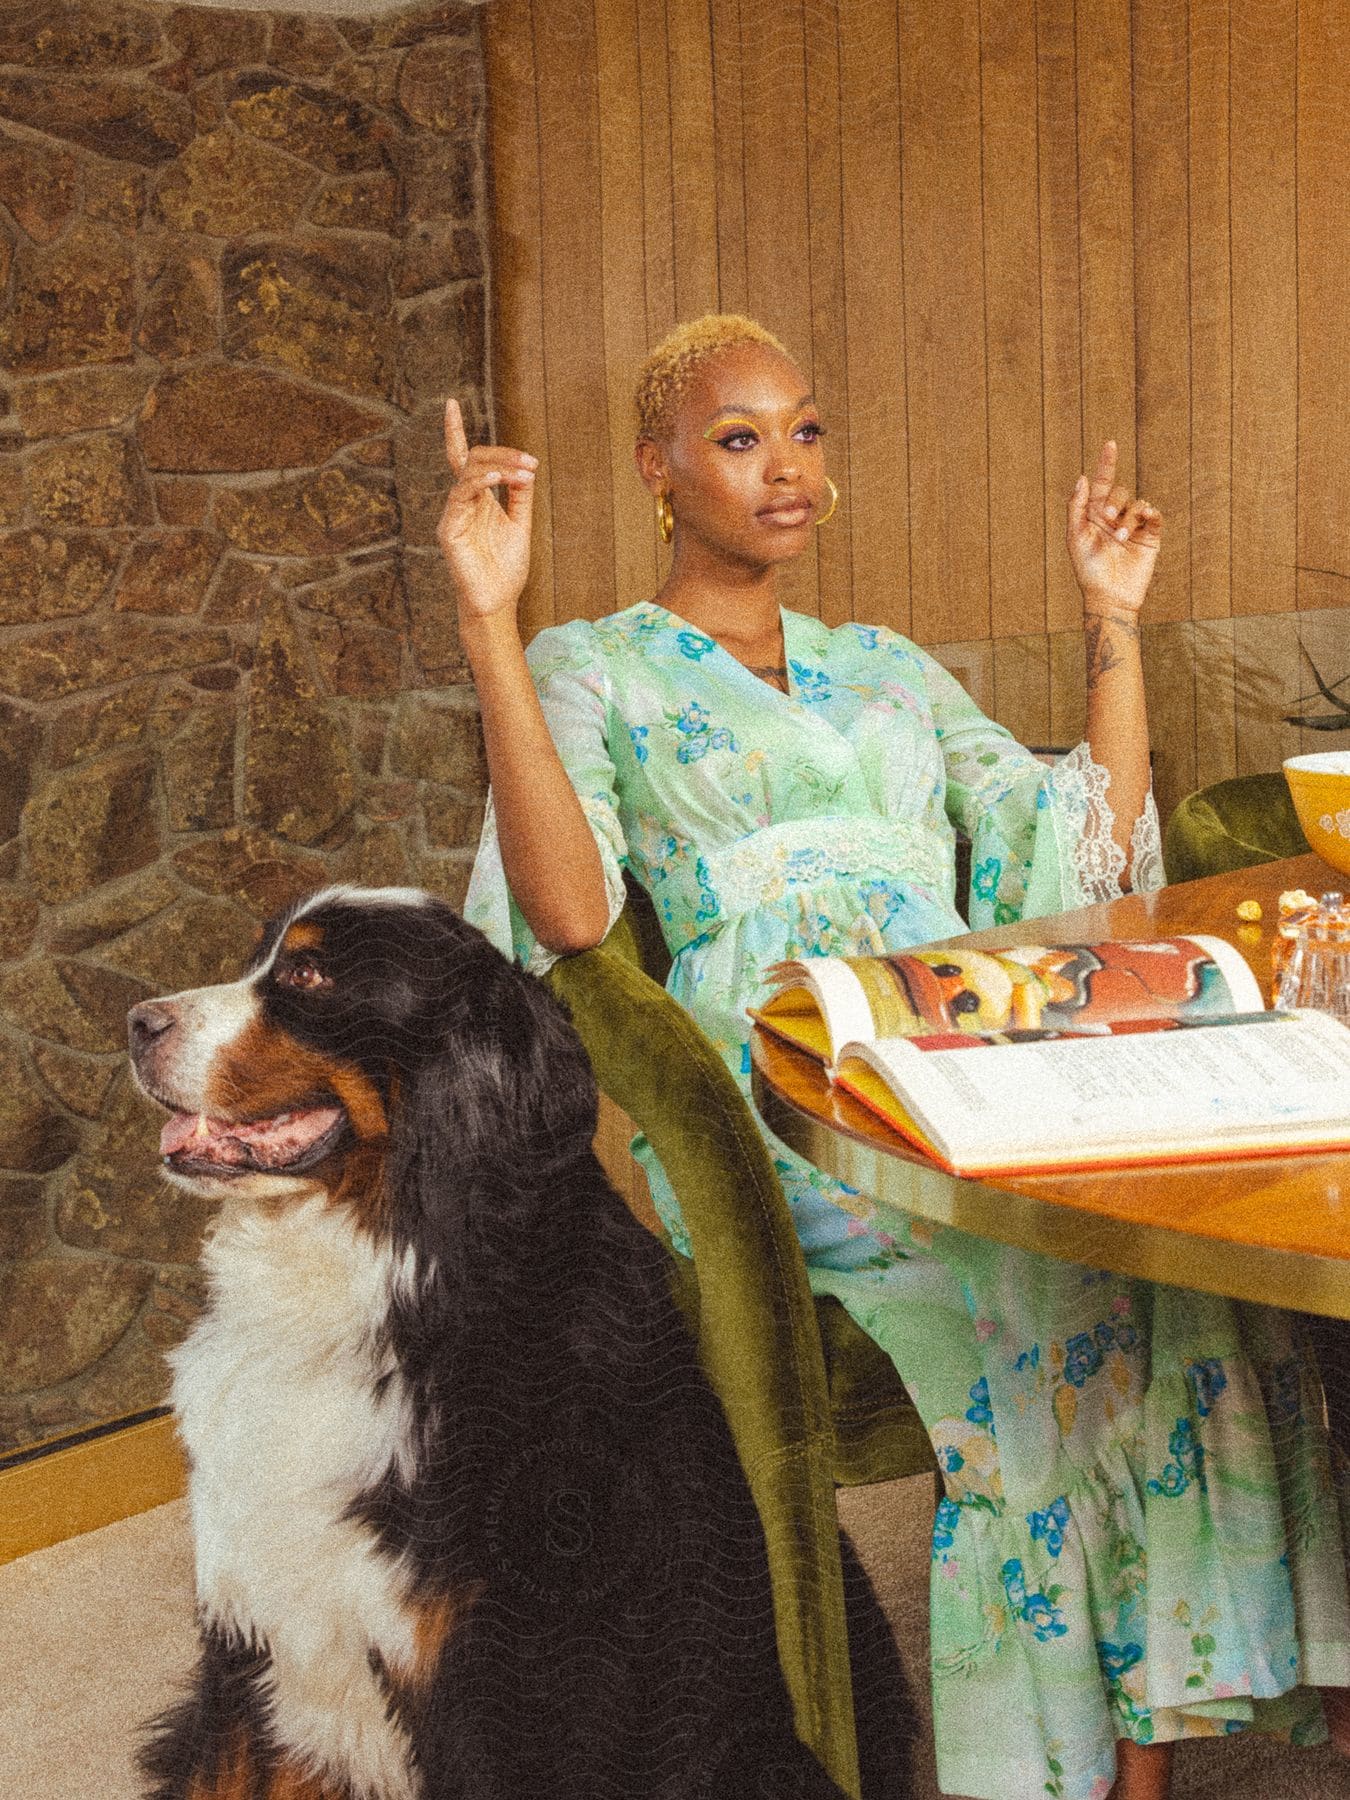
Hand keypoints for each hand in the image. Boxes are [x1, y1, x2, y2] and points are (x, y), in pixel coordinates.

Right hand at [435, 398, 537, 621]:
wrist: (497, 602)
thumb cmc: (506, 568)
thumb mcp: (520, 524)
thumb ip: (520, 495)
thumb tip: (525, 467)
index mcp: (477, 499)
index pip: (463, 459)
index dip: (453, 431)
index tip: (450, 403)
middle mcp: (461, 503)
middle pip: (472, 460)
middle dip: (503, 455)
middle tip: (531, 463)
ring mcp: (453, 514)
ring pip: (467, 473)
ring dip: (498, 466)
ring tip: (524, 470)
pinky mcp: (449, 529)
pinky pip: (461, 494)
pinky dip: (481, 481)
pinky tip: (500, 478)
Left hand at [1066, 441, 1160, 616]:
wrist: (1109, 596)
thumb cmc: (1087, 570)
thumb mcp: (1075, 537)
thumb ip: (1077, 507)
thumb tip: (1083, 477)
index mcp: (1094, 515)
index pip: (1102, 483)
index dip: (1106, 463)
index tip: (1110, 443)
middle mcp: (1114, 517)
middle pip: (1120, 492)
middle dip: (1115, 501)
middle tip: (1108, 518)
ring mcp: (1133, 526)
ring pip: (1138, 503)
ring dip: (1129, 517)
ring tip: (1120, 538)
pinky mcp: (1150, 537)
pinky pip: (1154, 516)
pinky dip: (1150, 514)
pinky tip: (1144, 520)